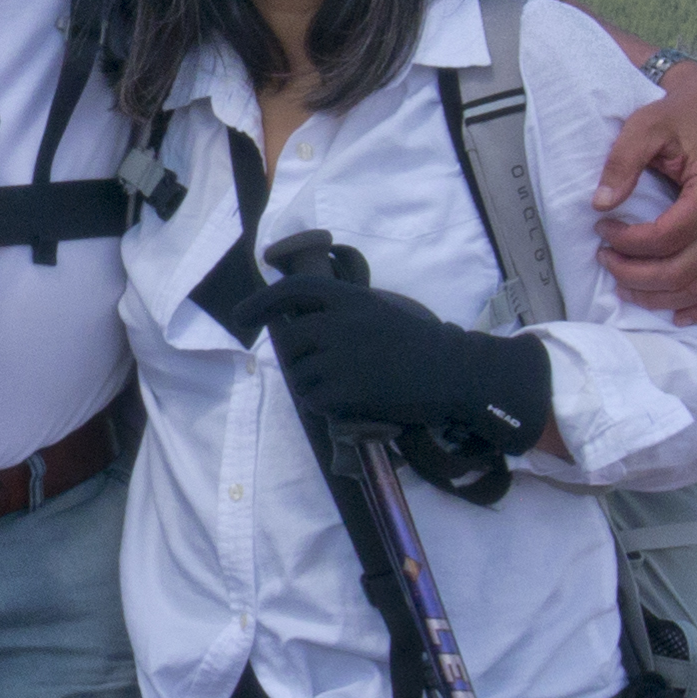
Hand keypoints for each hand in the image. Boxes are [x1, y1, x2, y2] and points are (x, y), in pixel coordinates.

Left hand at [237, 273, 554, 454]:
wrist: (454, 372)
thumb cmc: (422, 343)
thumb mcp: (379, 311)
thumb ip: (343, 313)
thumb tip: (301, 325)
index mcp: (350, 298)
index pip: (293, 291)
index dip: (262, 301)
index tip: (242, 315)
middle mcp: (340, 323)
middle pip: (290, 342)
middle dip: (299, 359)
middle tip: (321, 371)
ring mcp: (342, 357)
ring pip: (299, 375)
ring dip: (313, 385)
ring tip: (344, 388)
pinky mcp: (347, 391)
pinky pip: (313, 401)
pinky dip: (325, 407)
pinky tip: (349, 404)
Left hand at [594, 61, 696, 322]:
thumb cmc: (680, 117)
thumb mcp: (646, 125)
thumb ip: (623, 162)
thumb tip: (601, 204)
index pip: (665, 238)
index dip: (627, 242)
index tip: (600, 227)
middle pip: (681, 272)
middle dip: (634, 273)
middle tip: (603, 257)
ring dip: (659, 297)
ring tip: (623, 285)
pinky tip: (678, 317)